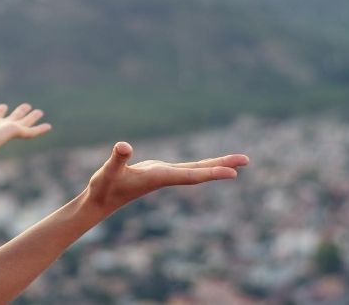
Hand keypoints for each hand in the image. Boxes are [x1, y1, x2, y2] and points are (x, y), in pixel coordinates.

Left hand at [0, 95, 51, 159]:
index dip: (0, 111)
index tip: (3, 106)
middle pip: (12, 118)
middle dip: (19, 113)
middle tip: (27, 106)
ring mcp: (7, 130)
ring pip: (23, 123)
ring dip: (32, 118)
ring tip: (40, 112)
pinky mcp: (14, 133)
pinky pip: (30, 132)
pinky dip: (39, 129)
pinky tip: (48, 126)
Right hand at [84, 141, 249, 215]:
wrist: (101, 203)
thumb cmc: (104, 187)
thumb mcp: (108, 172)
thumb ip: (117, 159)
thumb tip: (123, 146)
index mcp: (158, 178)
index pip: (190, 176)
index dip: (211, 173)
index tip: (233, 173)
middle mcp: (166, 177)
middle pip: (199, 172)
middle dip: (222, 166)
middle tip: (247, 159)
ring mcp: (164, 175)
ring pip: (196, 170)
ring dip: (217, 164)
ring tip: (239, 160)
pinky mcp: (160, 172)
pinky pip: (188, 169)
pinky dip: (203, 165)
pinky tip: (211, 164)